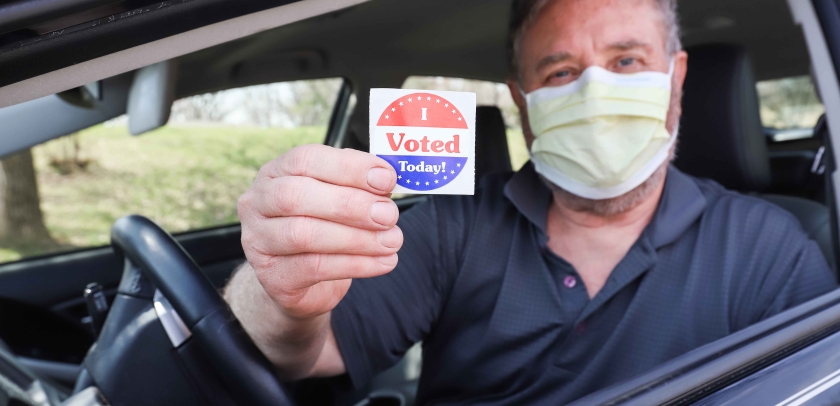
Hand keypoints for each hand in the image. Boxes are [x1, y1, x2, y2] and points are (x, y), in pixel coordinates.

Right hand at [238, 145, 401, 319]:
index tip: (386, 178)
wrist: (301, 281)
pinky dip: (355, 265)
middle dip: (350, 204)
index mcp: (276, 173)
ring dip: (356, 238)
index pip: (304, 159)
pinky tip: (383, 262)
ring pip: (303, 234)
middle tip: (389, 215)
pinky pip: (313, 268)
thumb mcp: (338, 198)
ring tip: (392, 241)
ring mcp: (258, 241)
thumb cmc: (323, 227)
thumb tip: (387, 178)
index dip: (348, 167)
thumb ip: (359, 185)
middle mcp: (257, 203)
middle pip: (296, 196)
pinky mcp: (272, 277)